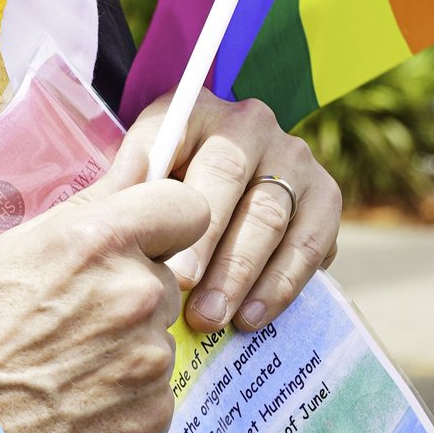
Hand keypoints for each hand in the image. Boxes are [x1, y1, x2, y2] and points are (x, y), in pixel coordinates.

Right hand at [0, 173, 211, 432]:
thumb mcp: (15, 249)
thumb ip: (91, 206)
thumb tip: (139, 165)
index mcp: (101, 241)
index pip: (186, 207)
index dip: (165, 224)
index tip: (144, 242)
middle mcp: (135, 294)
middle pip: (165, 282)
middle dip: (129, 297)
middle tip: (71, 324)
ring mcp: (148, 359)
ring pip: (157, 342)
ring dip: (126, 352)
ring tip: (65, 371)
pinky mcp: (151, 415)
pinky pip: (154, 397)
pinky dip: (122, 403)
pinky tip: (73, 405)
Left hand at [107, 89, 340, 332]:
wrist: (214, 205)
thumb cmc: (156, 201)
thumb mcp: (130, 186)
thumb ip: (119, 192)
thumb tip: (109, 207)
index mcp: (195, 112)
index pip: (181, 144)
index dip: (180, 208)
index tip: (173, 268)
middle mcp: (250, 125)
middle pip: (230, 181)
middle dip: (210, 248)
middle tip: (191, 301)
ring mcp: (292, 158)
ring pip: (270, 216)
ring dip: (242, 274)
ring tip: (214, 320)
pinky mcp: (324, 196)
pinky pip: (310, 241)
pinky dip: (282, 284)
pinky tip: (253, 318)